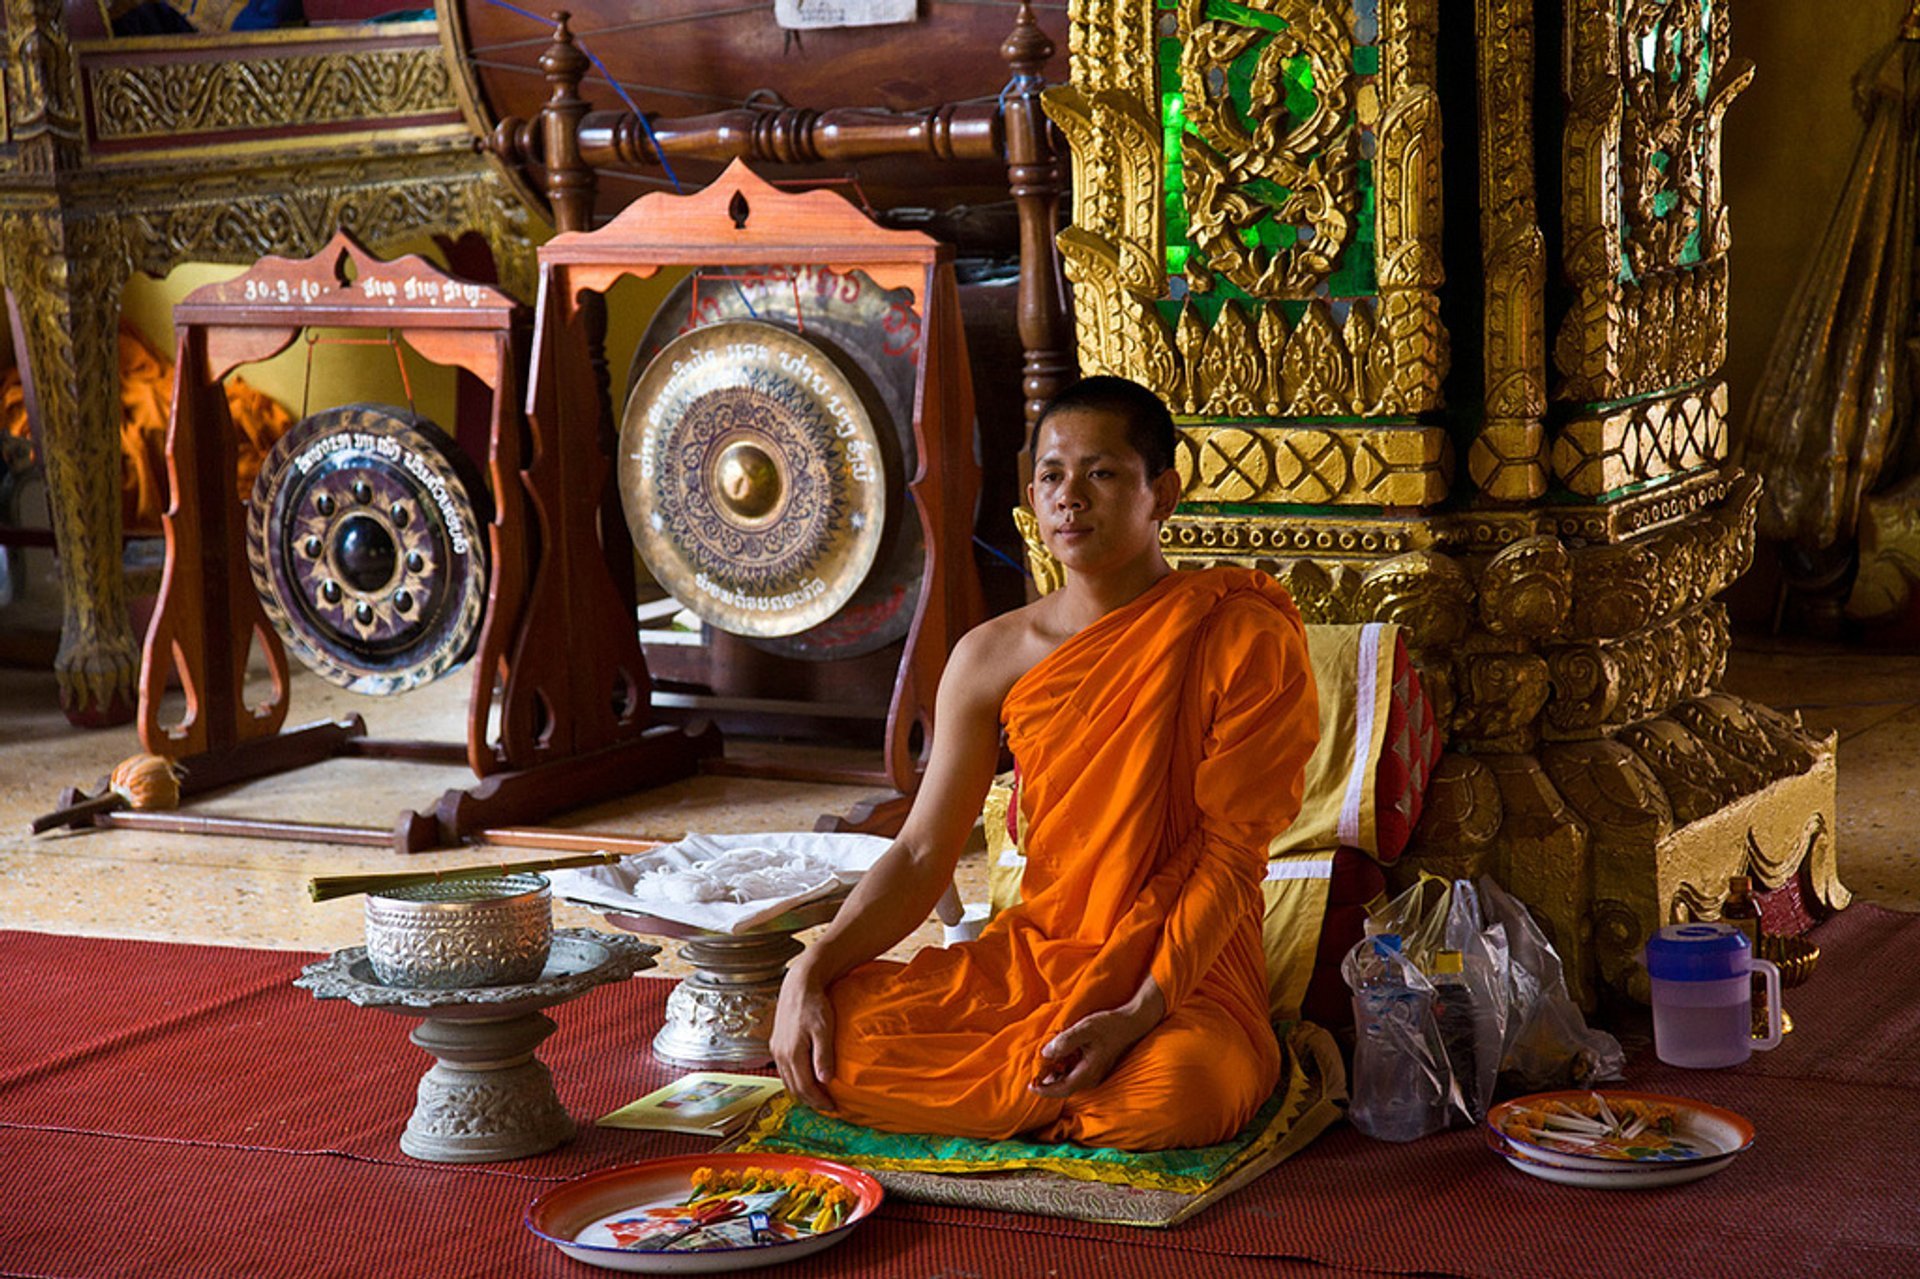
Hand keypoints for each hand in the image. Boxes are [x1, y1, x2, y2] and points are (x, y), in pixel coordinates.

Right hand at [771, 964, 835, 1111]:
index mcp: (792, 1053)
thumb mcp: (823, 1029)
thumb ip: (823, 1056)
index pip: (805, 1087)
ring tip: (818, 1097)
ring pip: (787, 1081)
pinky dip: (795, 1080)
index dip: (819, 1101)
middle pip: (794, 1088)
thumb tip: (825, 1081)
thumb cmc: (814, 1004)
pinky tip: (806, 1079)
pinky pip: (784, 1070)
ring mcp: (776, 1050)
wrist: (799, 984)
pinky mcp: (776, 1044)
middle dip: (811, 1100)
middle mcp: (780, 1054)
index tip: (833, 1107)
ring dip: (802, 1092)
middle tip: (828, 1106)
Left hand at [1028, 1004, 1154, 1098]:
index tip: (1030, 1086)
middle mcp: (1092, 1078)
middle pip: (1064, 1087)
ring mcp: (1095, 1074)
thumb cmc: (1109, 1025)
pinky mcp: (1095, 1067)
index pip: (1062, 1089)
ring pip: (1069, 1080)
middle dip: (1048, 1082)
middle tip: (1034, 1070)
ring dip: (1056, 1074)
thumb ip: (1065, 1041)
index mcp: (1088, 1072)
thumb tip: (1045, 1053)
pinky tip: (1059, 1055)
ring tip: (1044, 1061)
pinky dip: (1064, 1068)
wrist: (1131, 1023)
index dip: (1044, 1090)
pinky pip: (1075, 1073)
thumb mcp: (1085, 1029)